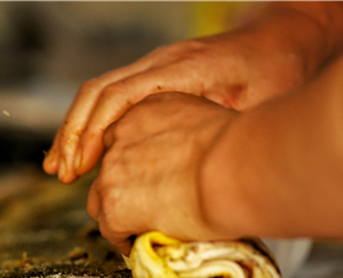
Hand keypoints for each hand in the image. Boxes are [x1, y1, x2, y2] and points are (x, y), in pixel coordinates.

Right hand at [44, 5, 330, 183]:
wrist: (283, 38)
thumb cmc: (277, 69)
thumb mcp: (260, 100)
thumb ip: (226, 127)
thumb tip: (203, 172)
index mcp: (179, 70)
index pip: (118, 96)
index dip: (93, 132)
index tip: (81, 165)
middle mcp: (159, 64)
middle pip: (96, 93)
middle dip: (72, 134)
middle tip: (59, 172)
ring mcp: (155, 69)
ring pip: (98, 94)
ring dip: (76, 130)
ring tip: (59, 167)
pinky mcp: (157, 78)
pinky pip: (112, 97)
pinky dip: (93, 124)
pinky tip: (87, 151)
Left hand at [86, 92, 238, 254]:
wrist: (236, 170)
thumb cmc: (241, 150)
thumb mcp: (211, 121)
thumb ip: (191, 134)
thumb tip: (198, 157)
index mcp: (147, 107)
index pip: (125, 137)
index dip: (136, 163)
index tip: (150, 178)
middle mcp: (122, 132)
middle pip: (109, 167)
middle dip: (123, 187)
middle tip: (144, 206)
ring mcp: (113, 170)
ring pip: (102, 199)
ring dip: (118, 214)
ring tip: (140, 229)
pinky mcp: (114, 205)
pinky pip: (111, 230)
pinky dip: (123, 240)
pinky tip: (141, 246)